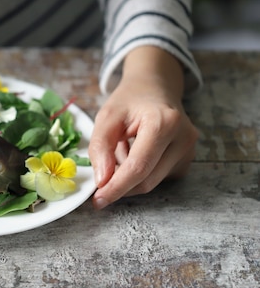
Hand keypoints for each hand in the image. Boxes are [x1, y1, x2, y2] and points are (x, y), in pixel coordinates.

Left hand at [88, 46, 197, 208]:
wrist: (155, 88)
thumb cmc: (130, 100)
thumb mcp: (107, 116)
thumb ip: (100, 147)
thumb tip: (102, 180)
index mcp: (164, 122)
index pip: (139, 167)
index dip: (116, 187)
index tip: (98, 200)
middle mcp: (183, 138)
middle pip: (146, 180)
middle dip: (120, 185)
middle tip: (99, 180)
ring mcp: (189, 151)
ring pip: (151, 182)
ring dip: (128, 176)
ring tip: (122, 150)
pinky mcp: (187, 160)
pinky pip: (157, 178)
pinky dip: (140, 173)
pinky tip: (135, 153)